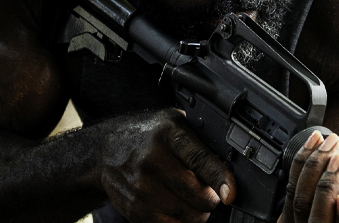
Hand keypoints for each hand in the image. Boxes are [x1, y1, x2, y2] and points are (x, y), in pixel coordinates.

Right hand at [99, 109, 235, 222]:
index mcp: (169, 133)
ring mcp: (141, 187)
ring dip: (197, 213)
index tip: (230, 195)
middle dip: (210, 198)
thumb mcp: (174, 125)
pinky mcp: (134, 208)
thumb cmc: (148, 137)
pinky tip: (173, 206)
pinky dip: (180, 222)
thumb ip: (201, 143)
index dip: (219, 178)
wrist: (107, 149)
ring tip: (187, 198)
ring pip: (189, 217)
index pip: (199, 159)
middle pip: (199, 197)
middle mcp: (151, 159)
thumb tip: (231, 170)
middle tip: (204, 190)